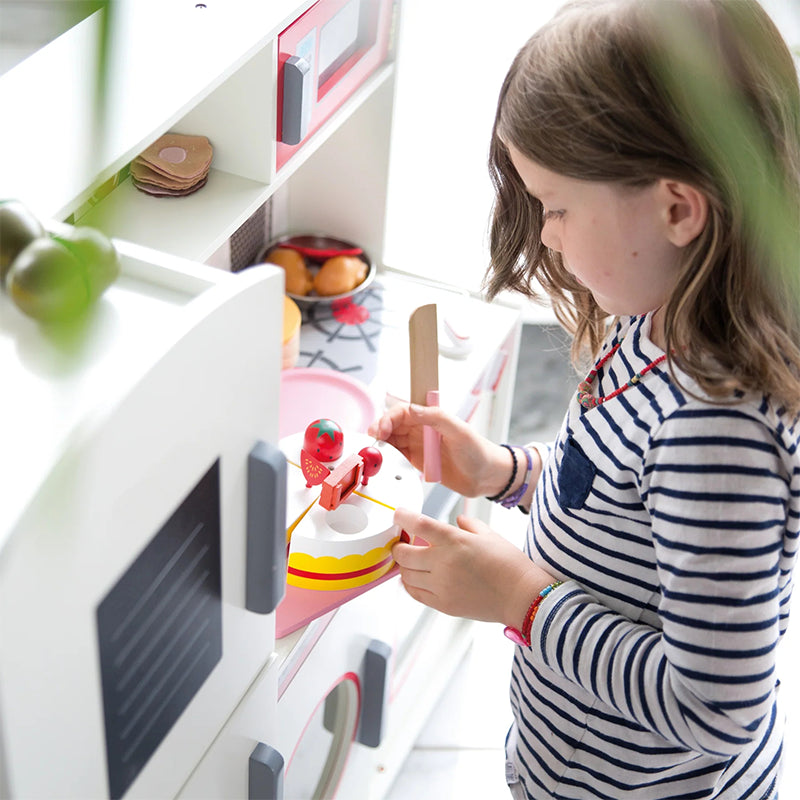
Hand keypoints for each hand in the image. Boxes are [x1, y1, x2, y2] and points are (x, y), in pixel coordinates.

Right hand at [369, 403, 511, 497]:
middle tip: (373, 440)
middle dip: (380, 430)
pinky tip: (382, 459)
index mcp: (431, 417)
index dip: (389, 418)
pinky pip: (397, 456)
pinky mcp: (417, 461)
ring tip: (374, 451)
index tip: (382, 429)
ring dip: (381, 443)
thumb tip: (413, 408)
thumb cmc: (479, 451)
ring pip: (391, 440)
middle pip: (392, 424)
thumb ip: (437, 417)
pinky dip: (387, 457)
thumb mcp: (459, 431)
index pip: (403, 411)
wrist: (486, 477)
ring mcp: (418, 445)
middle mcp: (422, 429)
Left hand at [391, 507, 555, 627]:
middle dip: (399, 546)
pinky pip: (415, 593)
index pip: (418, 524)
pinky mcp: (443, 604)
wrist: (522, 596)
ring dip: (404, 566)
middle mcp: (443, 563)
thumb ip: (469, 524)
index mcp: (454, 541)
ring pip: (405, 575)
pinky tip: (415, 578)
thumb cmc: (510, 564)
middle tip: (402, 543)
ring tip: (411, 561)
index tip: (398, 514)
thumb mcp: (489, 534)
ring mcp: (441, 586)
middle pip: (403, 554)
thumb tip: (457, 520)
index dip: (402, 517)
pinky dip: (410, 584)